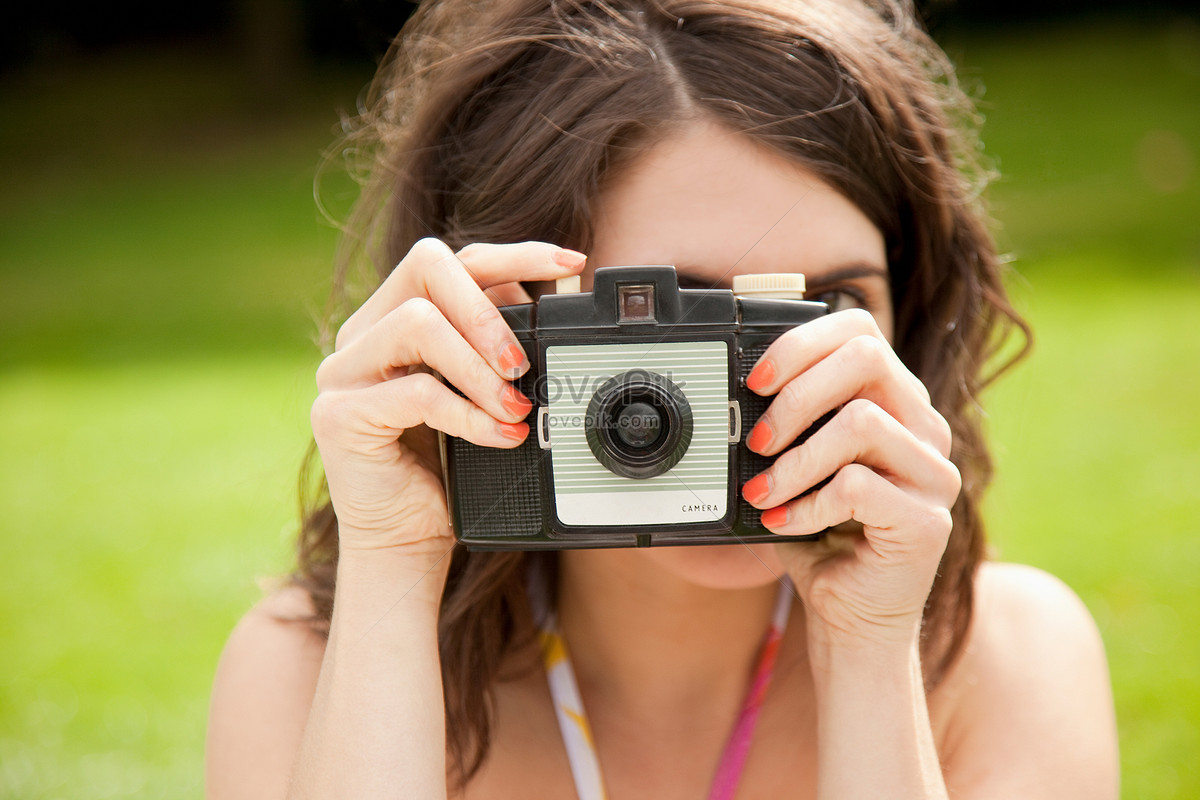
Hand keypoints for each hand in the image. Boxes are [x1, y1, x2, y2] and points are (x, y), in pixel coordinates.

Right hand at [309, 238, 586, 556]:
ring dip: (480, 368)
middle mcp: (362, 333)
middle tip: (523, 363)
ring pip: (417, 324)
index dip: (512, 254)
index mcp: (394, 316)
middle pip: (426, 267)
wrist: (407, 541)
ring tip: (516, 407)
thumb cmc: (448, 469)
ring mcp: (341, 371)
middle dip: (488, 308)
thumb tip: (550, 302)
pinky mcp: (337, 415)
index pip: (450, 259)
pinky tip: (500, 436)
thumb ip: (500, 349)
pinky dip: (469, 414)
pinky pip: (415, 393)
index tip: (569, 262)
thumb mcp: (483, 395)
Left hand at [739, 309, 961, 649]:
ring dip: (795, 459)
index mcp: (896, 404)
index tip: (756, 379)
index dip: (803, 344)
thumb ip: (785, 425)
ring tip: (764, 490)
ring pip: (861, 422)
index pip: (861, 332)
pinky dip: (806, 505)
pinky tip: (785, 522)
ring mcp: (934, 475)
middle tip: (758, 438)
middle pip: (867, 359)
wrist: (851, 616)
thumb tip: (738, 391)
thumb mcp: (796, 467)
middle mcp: (924, 429)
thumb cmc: (822, 537)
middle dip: (796, 395)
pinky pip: (857, 486)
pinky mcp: (928, 522)